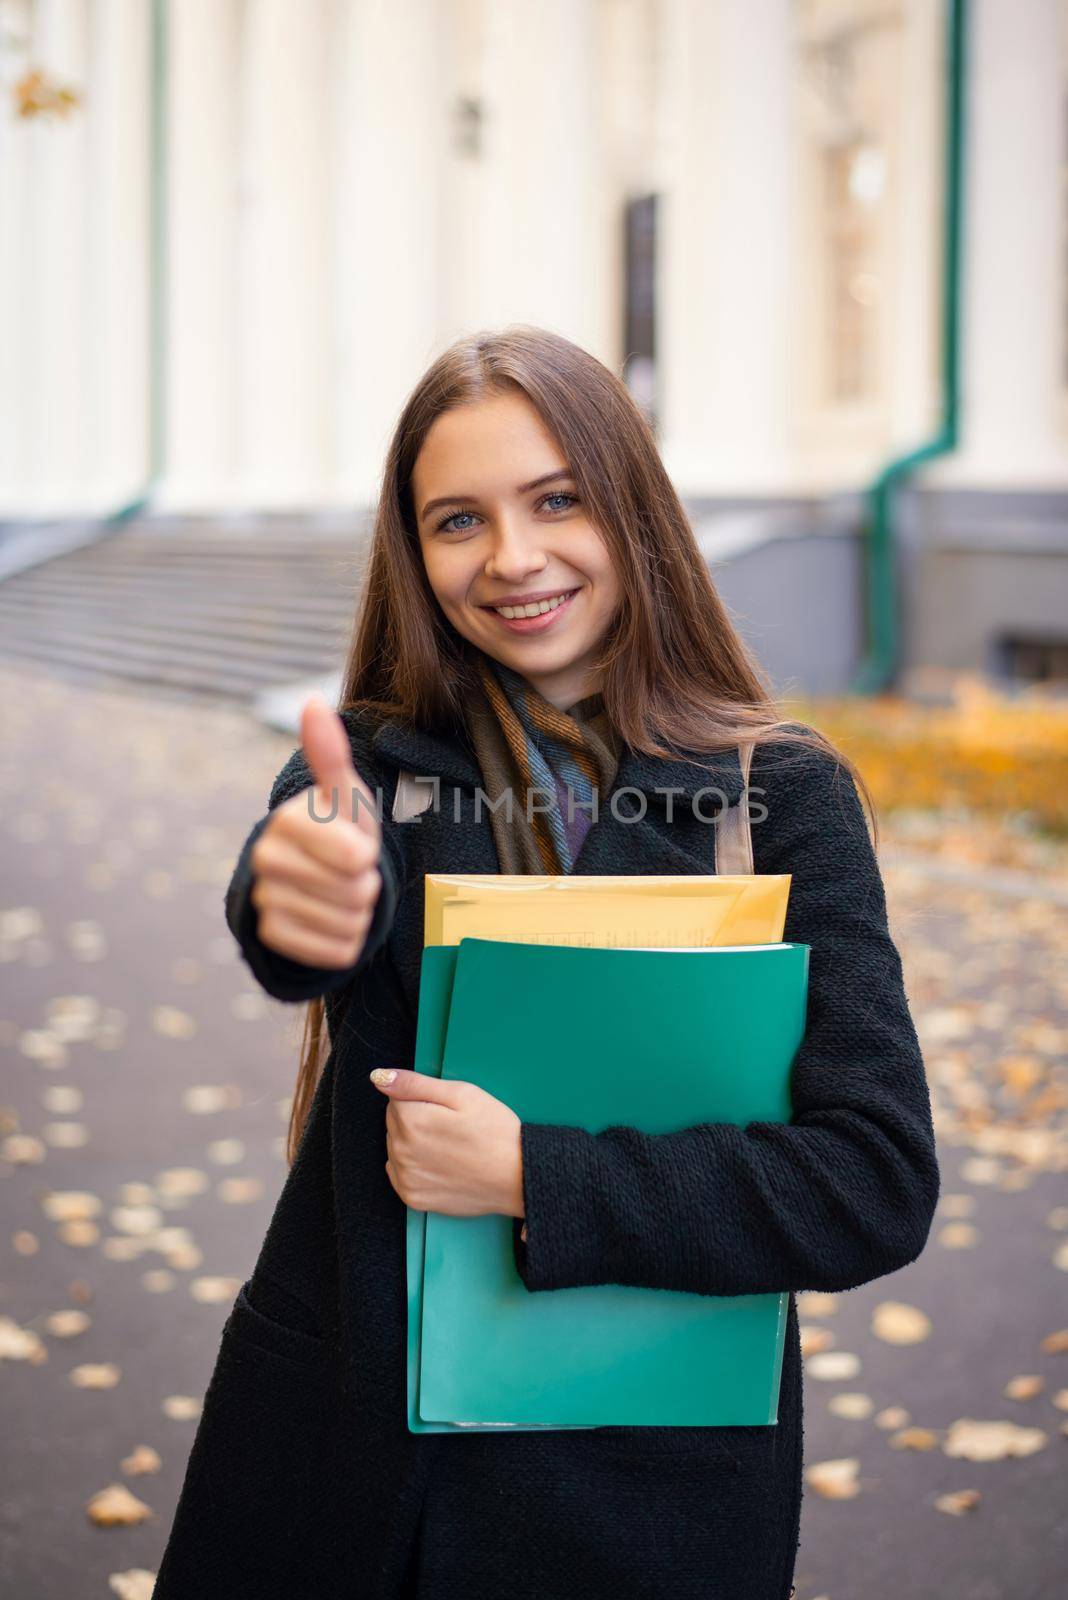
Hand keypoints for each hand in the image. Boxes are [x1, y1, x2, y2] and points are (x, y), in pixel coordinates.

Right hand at [250, 694, 382, 968]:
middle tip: (349, 872)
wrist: (317, 880)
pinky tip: (331, 921)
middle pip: (355, 891)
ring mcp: (265, 900)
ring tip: (341, 893)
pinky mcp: (272, 937)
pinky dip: (345, 942)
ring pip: (347, 923)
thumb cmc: (339, 830)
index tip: (354, 844)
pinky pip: (334, 951)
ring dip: (357, 913)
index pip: (355, 856)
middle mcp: (266, 859)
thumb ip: (330, 754)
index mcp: (288, 822)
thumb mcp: (343, 795)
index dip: (367, 854)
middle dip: (365, 885)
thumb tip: (312, 701)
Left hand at [371, 1068, 524, 1220]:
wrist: (517, 1177)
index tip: (447, 1109)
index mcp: (410, 1120)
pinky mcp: (413, 1198)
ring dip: (414, 1143)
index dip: (423, 1099)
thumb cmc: (495, 1132)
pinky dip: (414, 1167)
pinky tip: (440, 1164)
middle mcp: (400, 1151)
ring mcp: (405, 1178)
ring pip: (396, 1147)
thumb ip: (415, 1083)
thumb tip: (379, 1077)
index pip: (396, 1098)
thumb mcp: (462, 1094)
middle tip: (451, 1127)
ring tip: (449, 1147)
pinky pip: (400, 1173)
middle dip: (416, 1119)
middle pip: (394, 1123)